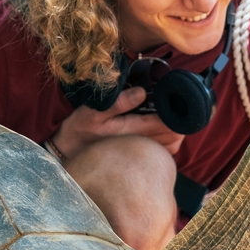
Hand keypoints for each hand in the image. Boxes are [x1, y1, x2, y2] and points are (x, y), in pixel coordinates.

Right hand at [50, 86, 184, 158]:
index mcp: (133, 131)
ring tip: (172, 115)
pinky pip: (164, 152)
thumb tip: (142, 92)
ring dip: (177, 130)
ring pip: (173, 145)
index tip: (177, 97)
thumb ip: (119, 103)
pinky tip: (164, 129)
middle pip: (175, 135)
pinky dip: (170, 141)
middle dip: (179, 119)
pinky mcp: (139, 157)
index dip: (177, 111)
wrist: (70, 152)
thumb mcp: (94, 111)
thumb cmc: (81, 129)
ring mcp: (142, 153)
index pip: (167, 123)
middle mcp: (141, 144)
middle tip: (176, 104)